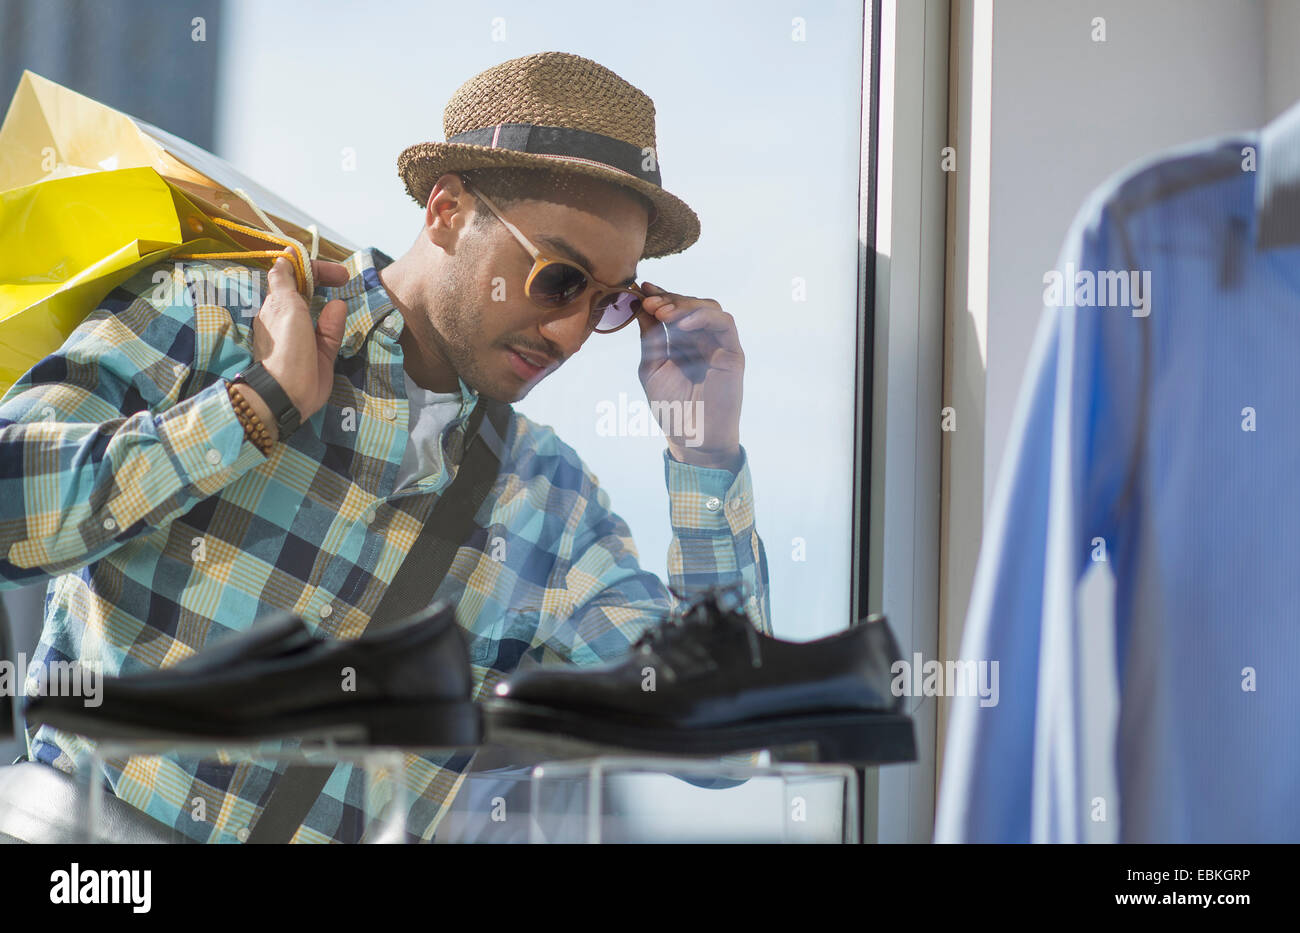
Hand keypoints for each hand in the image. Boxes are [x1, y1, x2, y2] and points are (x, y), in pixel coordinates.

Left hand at [252, 256, 349, 421]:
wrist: (288, 391)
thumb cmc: (285, 343)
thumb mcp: (283, 304)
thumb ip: (285, 281)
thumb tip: (285, 259)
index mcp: (276, 304)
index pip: (292, 276)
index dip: (311, 267)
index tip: (326, 265)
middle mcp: (289, 317)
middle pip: (308, 291)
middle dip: (324, 280)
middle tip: (345, 278)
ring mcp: (306, 335)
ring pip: (322, 310)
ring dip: (333, 299)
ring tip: (346, 291)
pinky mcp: (321, 352)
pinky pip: (331, 330)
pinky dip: (337, 320)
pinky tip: (341, 313)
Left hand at [636, 282, 743, 469]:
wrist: (691, 437)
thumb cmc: (670, 407)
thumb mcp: (652, 366)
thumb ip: (650, 336)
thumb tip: (641, 305)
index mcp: (683, 342)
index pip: (675, 310)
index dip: (660, 296)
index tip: (641, 288)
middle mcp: (703, 340)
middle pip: (692, 304)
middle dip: (670, 299)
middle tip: (650, 302)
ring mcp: (720, 346)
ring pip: (709, 308)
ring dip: (685, 305)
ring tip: (663, 312)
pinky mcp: (733, 354)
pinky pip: (724, 325)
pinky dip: (705, 317)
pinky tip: (685, 322)